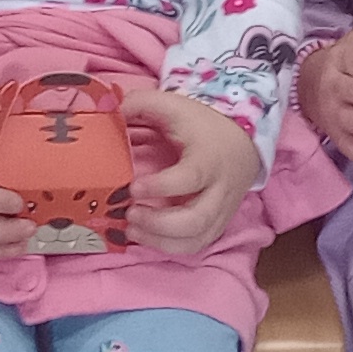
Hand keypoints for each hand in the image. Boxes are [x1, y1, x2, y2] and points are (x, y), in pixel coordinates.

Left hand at [122, 85, 263, 255]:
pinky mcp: (218, 225)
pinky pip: (197, 246)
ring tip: (132, 229)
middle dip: (159, 224)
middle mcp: (219, 190)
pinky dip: (170, 247)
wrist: (243, 141)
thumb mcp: (174, 106)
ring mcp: (221, 212)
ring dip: (161, 241)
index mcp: (208, 159)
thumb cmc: (202, 125)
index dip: (161, 186)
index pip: (190, 178)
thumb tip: (109, 111)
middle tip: (130, 213)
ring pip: (197, 240)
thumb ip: (141, 104)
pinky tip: (146, 236)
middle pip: (196, 219)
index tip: (133, 187)